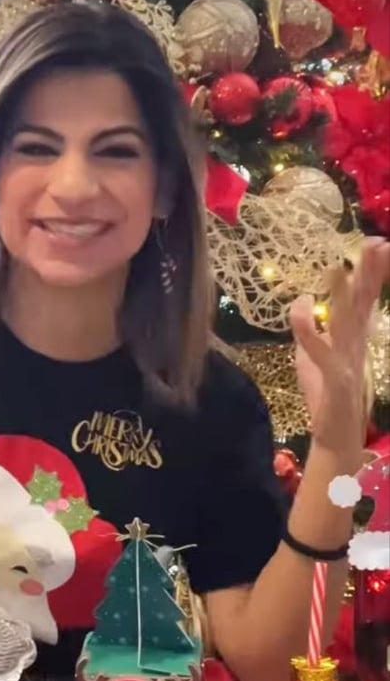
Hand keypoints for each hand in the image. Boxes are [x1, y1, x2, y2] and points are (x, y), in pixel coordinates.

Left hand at [291, 237, 389, 455]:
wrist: (336, 438)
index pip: (367, 299)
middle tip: (377, 242)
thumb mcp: (315, 356)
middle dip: (370, 272)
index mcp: (354, 338)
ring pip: (346, 322)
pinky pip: (319, 350)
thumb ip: (312, 329)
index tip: (378, 244)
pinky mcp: (334, 378)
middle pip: (364, 303)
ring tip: (341, 267)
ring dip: (344, 294)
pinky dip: (309, 329)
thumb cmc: (326, 397)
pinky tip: (303, 307)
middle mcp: (355, 345)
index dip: (373, 272)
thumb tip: (306, 301)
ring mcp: (347, 361)